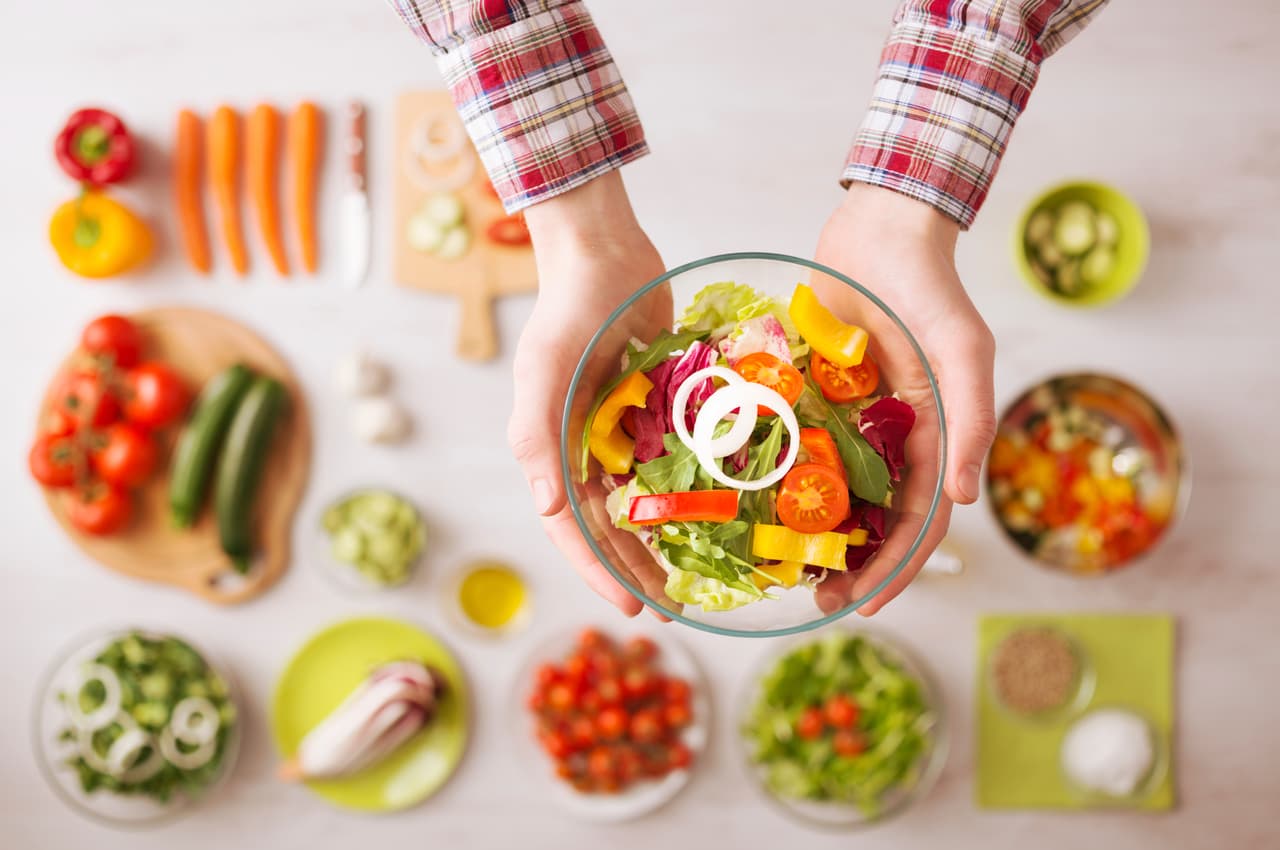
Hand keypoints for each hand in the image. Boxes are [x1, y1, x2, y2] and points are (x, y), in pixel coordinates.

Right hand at [512, 172, 669, 614]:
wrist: (605, 252)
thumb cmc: (567, 308)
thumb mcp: (544, 370)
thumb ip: (537, 437)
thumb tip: (547, 507)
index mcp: (553, 449)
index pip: (572, 527)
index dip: (599, 571)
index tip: (632, 606)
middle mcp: (585, 448)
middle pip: (609, 524)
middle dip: (635, 568)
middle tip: (671, 606)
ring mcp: (622, 431)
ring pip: (643, 501)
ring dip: (665, 538)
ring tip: (695, 575)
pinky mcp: (656, 409)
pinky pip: (673, 461)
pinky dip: (690, 489)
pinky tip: (721, 512)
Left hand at [812, 184, 995, 615]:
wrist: (879, 226)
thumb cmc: (929, 285)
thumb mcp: (963, 348)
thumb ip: (972, 419)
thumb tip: (971, 497)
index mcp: (935, 437)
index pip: (922, 522)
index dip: (897, 568)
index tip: (862, 604)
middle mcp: (893, 438)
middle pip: (877, 520)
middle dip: (853, 565)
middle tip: (814, 599)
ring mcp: (851, 420)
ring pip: (835, 493)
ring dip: (815, 535)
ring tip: (783, 569)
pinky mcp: (814, 396)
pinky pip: (797, 447)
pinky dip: (782, 481)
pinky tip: (751, 505)